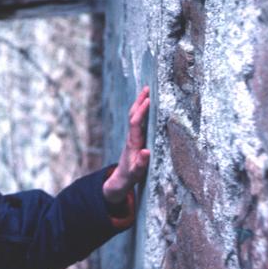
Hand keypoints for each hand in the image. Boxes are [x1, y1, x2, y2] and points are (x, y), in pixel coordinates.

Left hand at [102, 86, 150, 203]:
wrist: (119, 180)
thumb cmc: (129, 177)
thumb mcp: (136, 173)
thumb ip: (140, 164)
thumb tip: (146, 151)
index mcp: (132, 143)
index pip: (135, 123)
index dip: (141, 111)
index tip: (148, 100)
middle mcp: (131, 137)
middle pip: (133, 115)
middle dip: (139, 101)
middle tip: (147, 87)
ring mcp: (133, 137)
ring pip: (135, 116)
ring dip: (139, 103)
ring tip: (147, 91)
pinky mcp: (135, 139)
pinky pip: (138, 121)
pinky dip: (141, 111)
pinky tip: (146, 105)